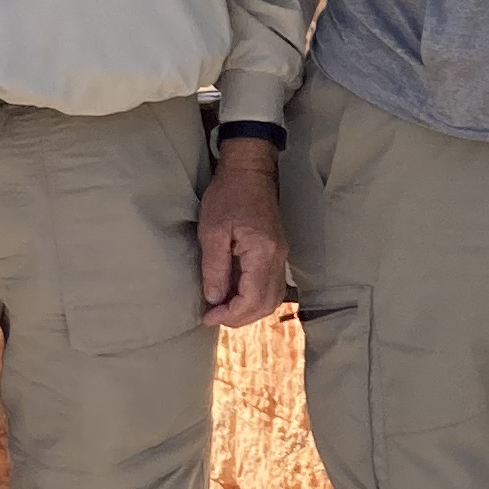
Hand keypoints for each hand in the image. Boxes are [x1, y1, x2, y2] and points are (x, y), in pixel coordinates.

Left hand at [198, 142, 288, 329]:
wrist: (250, 171)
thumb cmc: (228, 196)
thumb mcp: (213, 231)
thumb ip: (215, 268)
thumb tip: (214, 299)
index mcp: (263, 253)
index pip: (252, 299)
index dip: (230, 315)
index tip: (207, 316)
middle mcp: (278, 259)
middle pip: (266, 304)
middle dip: (240, 318)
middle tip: (213, 317)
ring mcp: (281, 256)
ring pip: (272, 298)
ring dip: (249, 310)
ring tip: (223, 310)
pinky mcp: (277, 253)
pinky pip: (272, 286)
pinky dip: (255, 298)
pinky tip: (236, 295)